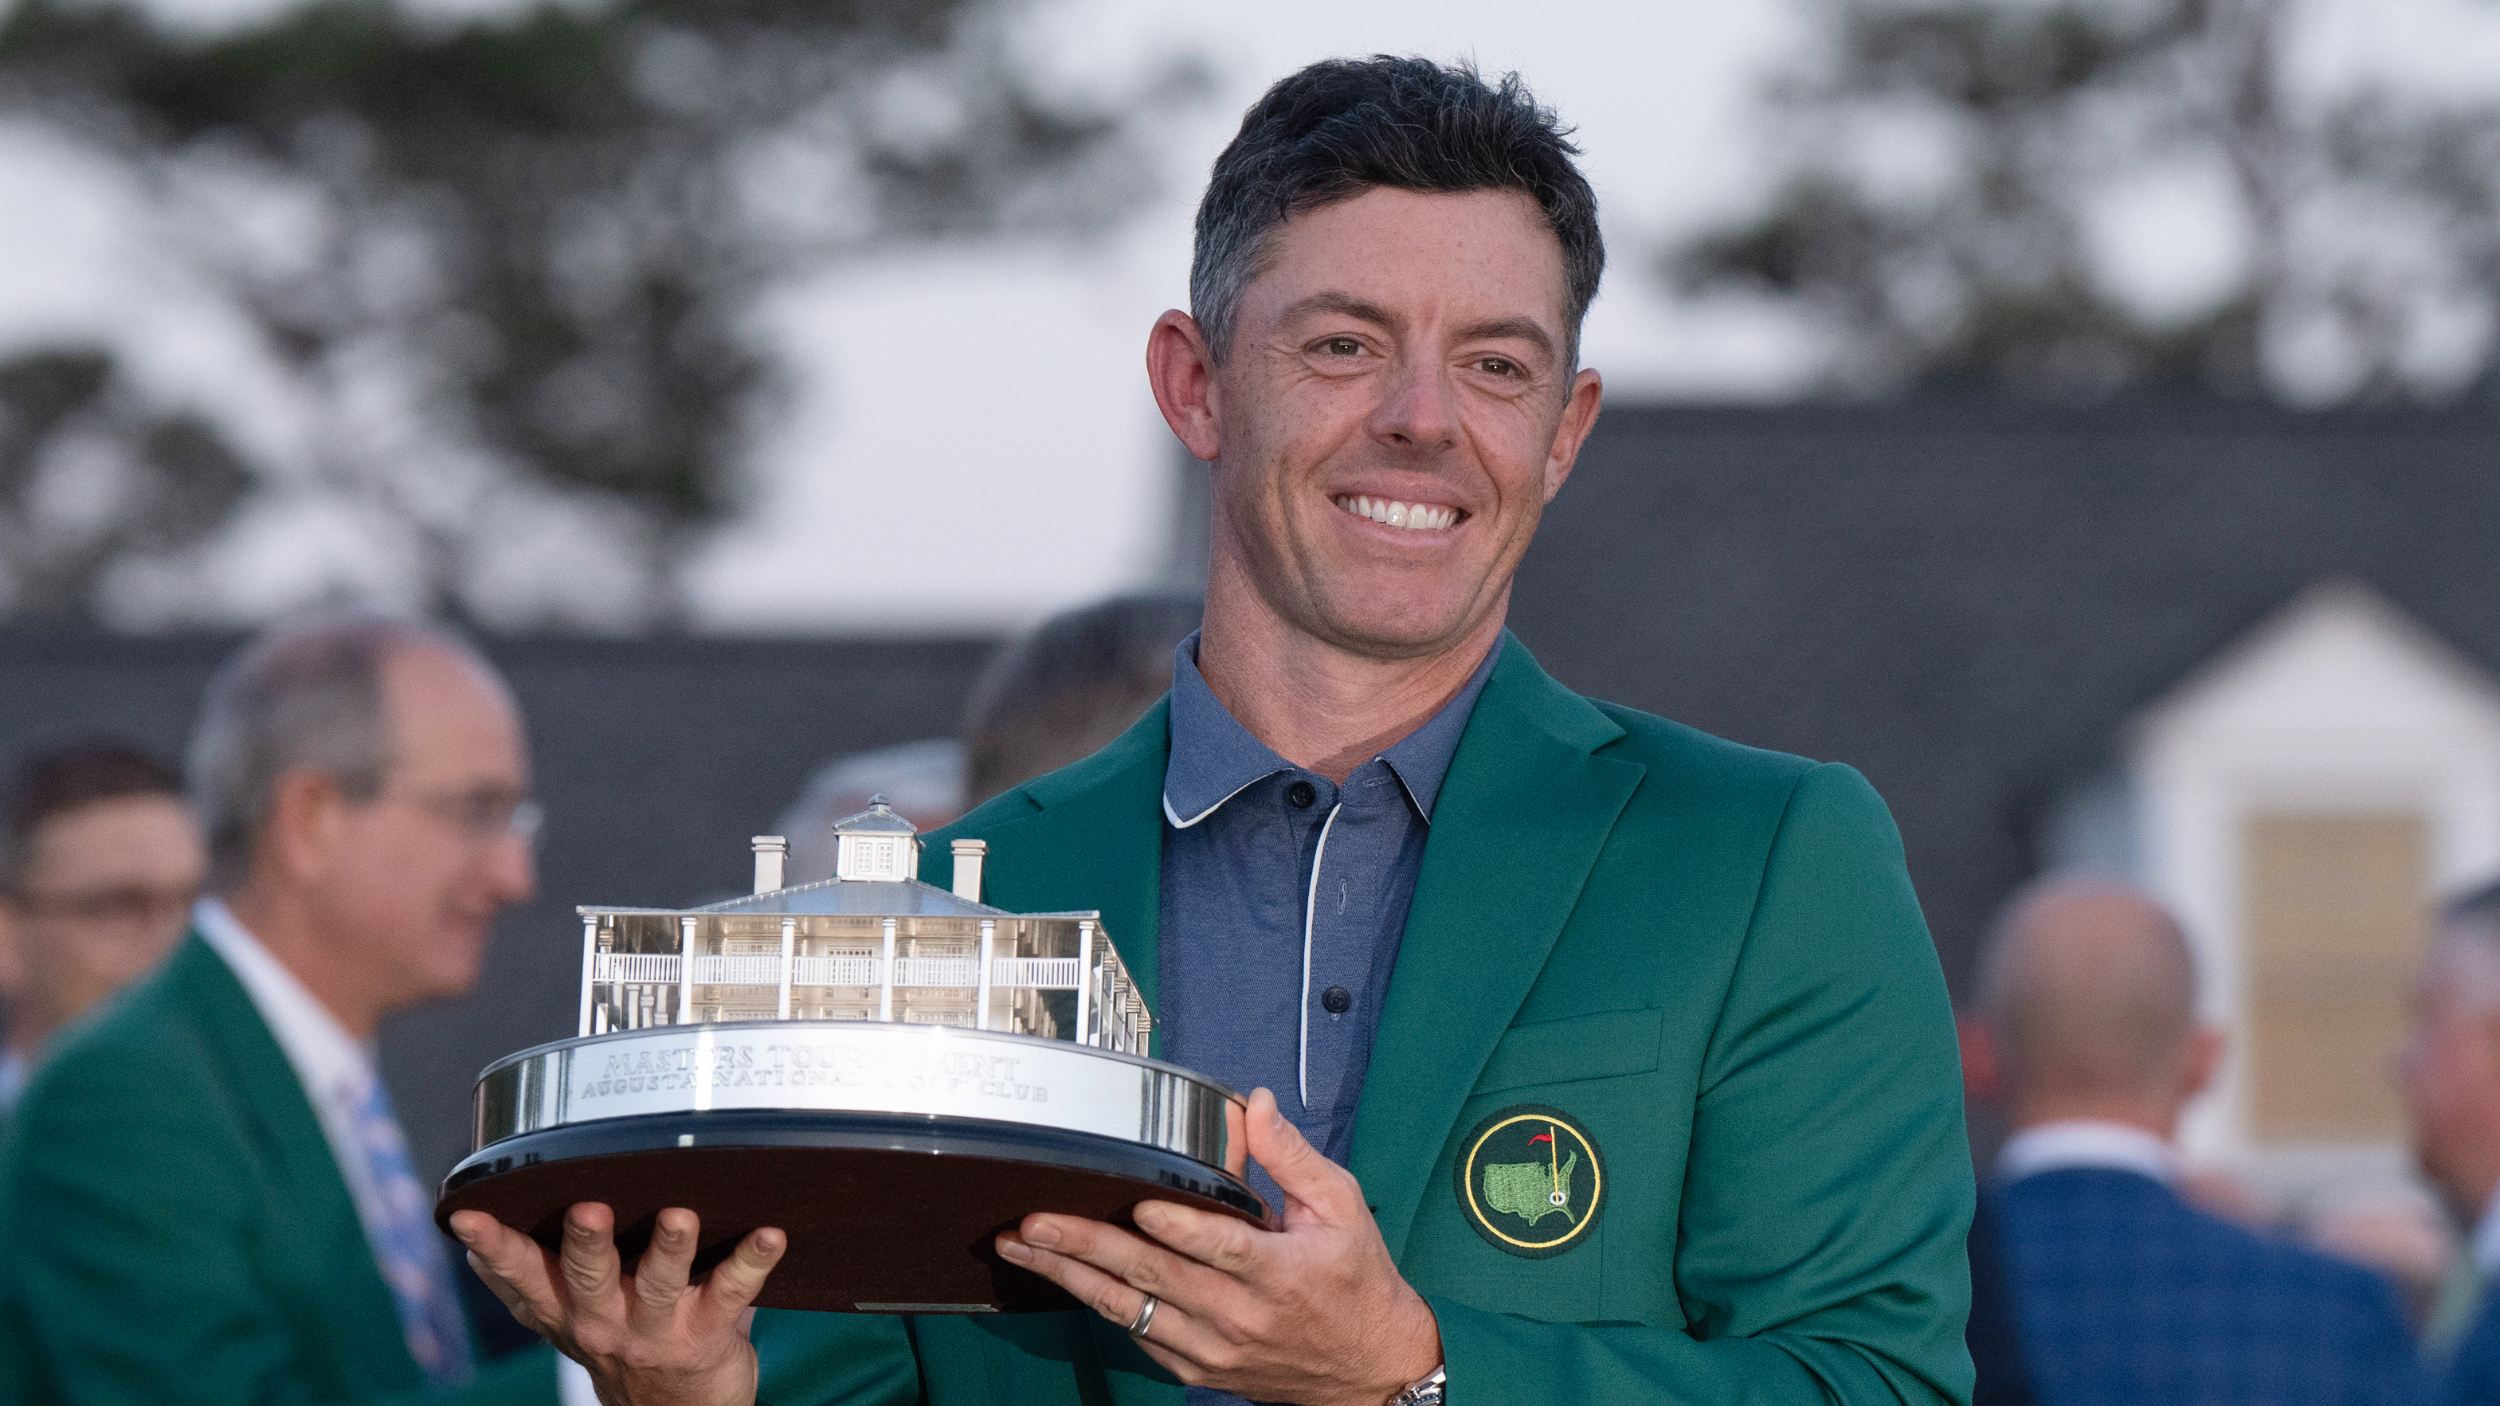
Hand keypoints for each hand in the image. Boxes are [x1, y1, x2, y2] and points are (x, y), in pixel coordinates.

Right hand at [450, 1203, 784, 1405]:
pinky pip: (732, 1292)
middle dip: (587, 1243)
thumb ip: (529, 1275)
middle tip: (589, 1210)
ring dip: (669, 1248)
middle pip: (589, 1277)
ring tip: (678, 1217)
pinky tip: (770, 1236)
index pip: (522, 1274)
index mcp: (564, 1308)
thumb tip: (466, 1234)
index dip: (494, 1247)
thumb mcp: (564, 1318)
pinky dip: (753, 1261)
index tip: (468, 1216)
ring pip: (660, 1285)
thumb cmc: (622, 1344)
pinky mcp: (707, 1335)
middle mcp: (603, 1321)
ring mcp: (656, 1331)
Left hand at [996, 1088, 1440, 1405]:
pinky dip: (1101, 1305)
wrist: (1371, 1373)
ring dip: (1071, 1278)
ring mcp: (1213, 1348)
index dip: (1178, 1228)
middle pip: (1154, 1277)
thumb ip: (1292, 1156)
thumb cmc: (1357, 1283)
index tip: (1138, 1207)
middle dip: (1087, 1245)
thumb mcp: (1342, 1207)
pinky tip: (1065, 1278)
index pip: (1221, 1247)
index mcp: (1279, 1272)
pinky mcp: (1198, 1368)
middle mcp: (1240, 1315)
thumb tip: (1255, 1106)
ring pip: (1131, 1310)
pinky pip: (1139, 1334)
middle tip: (1037, 1221)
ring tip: (1025, 1248)